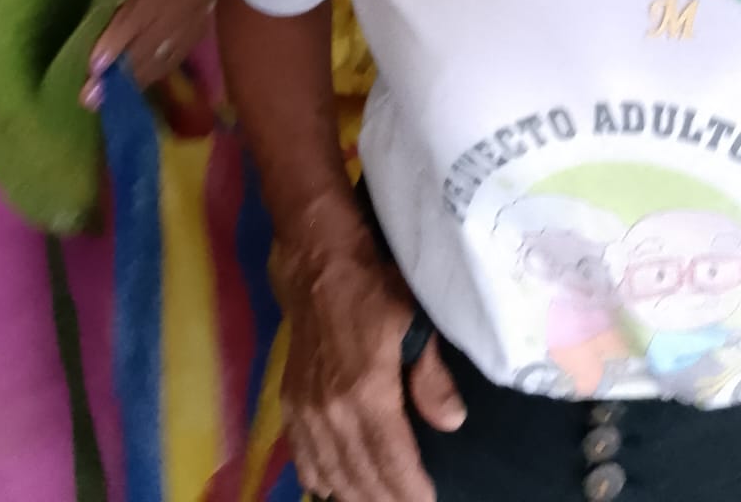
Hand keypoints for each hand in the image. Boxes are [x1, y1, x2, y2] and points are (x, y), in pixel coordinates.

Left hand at [83, 0, 218, 101]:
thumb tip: (107, 6)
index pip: (134, 20)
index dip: (114, 44)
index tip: (93, 67)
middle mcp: (176, 9)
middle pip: (144, 46)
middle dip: (117, 74)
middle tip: (91, 98)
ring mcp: (190, 22)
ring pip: (160, 57)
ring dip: (135, 79)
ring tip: (112, 98)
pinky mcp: (199, 30)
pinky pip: (176, 57)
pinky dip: (158, 73)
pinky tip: (144, 83)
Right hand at [278, 234, 465, 501]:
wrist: (318, 263)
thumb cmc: (375, 286)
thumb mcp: (415, 320)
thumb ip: (431, 375)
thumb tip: (452, 423)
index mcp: (366, 393)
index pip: (392, 461)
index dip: (411, 490)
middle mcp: (331, 412)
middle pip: (359, 477)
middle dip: (386, 500)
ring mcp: (305, 411)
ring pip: (329, 474)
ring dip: (354, 495)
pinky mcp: (289, 403)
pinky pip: (304, 457)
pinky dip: (320, 479)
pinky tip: (334, 488)